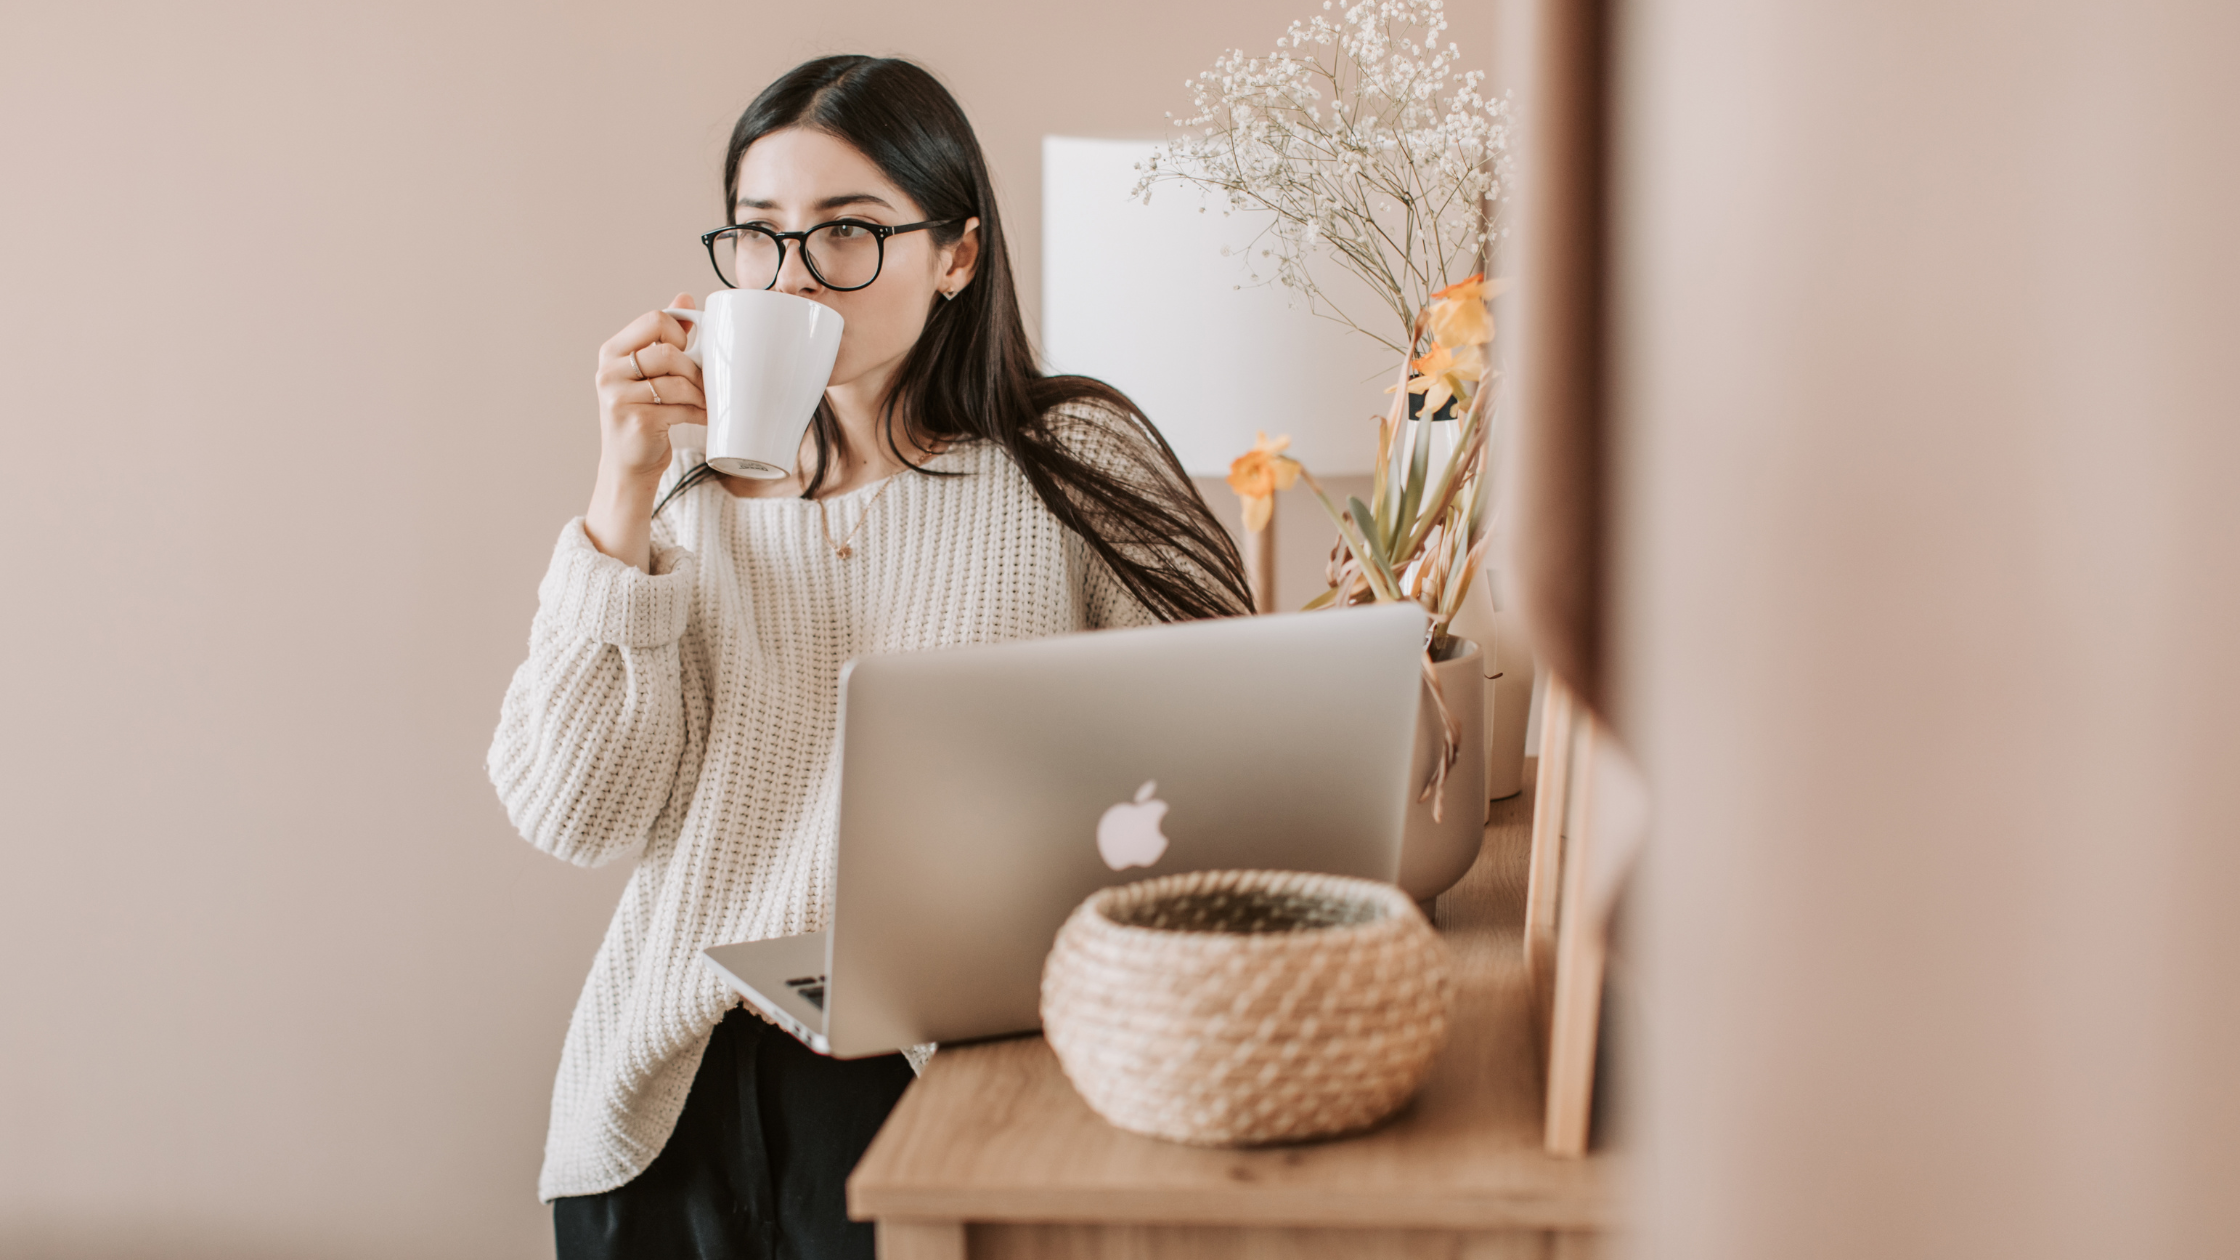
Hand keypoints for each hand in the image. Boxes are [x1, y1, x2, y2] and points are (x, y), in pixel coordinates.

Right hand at [585, 293, 703, 570]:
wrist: (628, 466)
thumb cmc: (642, 415)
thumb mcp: (647, 372)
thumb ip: (663, 336)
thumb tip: (685, 297)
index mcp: (612, 352)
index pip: (654, 319)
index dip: (680, 332)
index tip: (687, 349)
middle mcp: (609, 371)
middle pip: (669, 351)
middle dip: (694, 369)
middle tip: (702, 384)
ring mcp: (618, 397)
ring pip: (678, 381)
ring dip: (700, 394)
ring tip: (705, 403)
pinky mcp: (635, 421)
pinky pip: (681, 408)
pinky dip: (700, 413)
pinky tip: (704, 418)